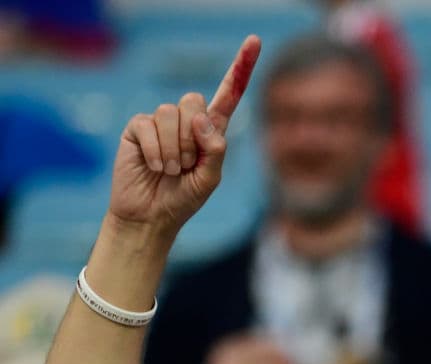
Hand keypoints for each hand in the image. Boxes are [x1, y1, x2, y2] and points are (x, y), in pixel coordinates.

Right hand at [108, 36, 260, 233]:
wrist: (151, 216)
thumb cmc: (183, 199)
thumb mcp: (210, 179)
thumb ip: (215, 150)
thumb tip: (202, 118)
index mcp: (211, 130)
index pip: (229, 94)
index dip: (241, 68)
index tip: (255, 42)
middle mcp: (187, 121)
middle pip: (194, 101)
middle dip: (192, 137)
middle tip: (186, 165)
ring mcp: (160, 122)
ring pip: (171, 113)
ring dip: (175, 149)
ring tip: (171, 170)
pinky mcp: (138, 128)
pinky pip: (149, 125)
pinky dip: (156, 151)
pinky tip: (154, 166)